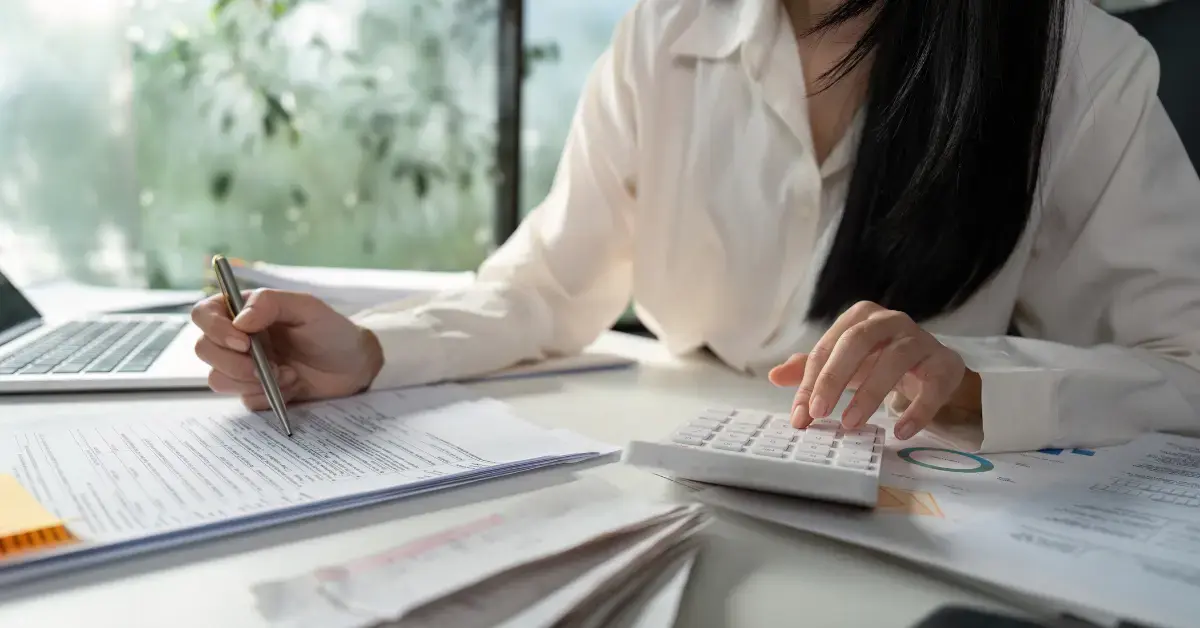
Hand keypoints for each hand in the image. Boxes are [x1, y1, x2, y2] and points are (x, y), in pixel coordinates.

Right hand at [190, 289, 383, 409]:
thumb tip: (240, 320)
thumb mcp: (307, 307)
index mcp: (243, 311)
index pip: (204, 314)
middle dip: (234, 362)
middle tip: (268, 366)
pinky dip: (267, 396)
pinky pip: (243, 400)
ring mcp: (243, 366)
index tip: (244, 342)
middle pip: (204, 349)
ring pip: (218, 378)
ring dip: (253, 381)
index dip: (214, 329)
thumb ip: (271, 303)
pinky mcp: (254, 391)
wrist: (352, 366)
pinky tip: (291, 385)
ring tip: (288, 374)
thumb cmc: (331, 330)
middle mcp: (236, 338)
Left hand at [767, 301, 978, 439]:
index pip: (827, 348)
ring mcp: (920, 340)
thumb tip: (774, 375)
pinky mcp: (945, 363)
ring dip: (869, 394)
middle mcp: (890, 321)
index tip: (800, 415)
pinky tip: (900, 430)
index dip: (810, 382)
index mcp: (860, 317)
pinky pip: (932, 385)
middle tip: (818, 412)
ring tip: (850, 424)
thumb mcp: (844, 364)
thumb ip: (810, 369)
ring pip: (894, 359)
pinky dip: (917, 409)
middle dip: (833, 378)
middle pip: (857, 342)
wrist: (932, 367)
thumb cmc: (880, 361)